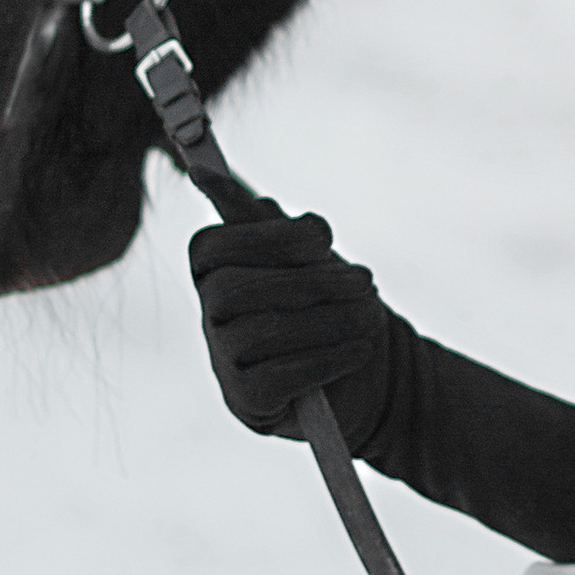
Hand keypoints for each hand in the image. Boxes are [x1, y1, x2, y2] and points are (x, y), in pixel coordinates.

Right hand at [187, 206, 395, 450]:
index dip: (265, 237)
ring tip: (370, 317)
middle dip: (310, 280)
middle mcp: (210, 318)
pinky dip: (325, 361)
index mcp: (215, 273)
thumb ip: (262, 220)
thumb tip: (204, 172)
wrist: (370, 372)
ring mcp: (224, 362)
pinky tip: (357, 352)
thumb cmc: (331, 302)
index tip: (323, 235)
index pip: (209, 246)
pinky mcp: (248, 402)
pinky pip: (275, 378)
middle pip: (236, 289)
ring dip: (328, 321)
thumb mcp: (305, 254)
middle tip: (365, 281)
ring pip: (260, 333)